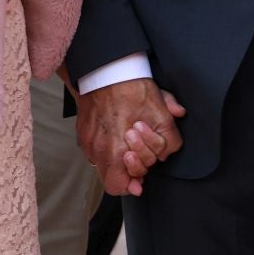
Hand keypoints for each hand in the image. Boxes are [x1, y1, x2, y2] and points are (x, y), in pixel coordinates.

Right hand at [74, 78, 185, 196]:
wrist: (106, 68)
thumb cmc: (130, 87)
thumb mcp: (159, 110)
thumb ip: (169, 134)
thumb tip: (170, 147)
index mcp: (116, 149)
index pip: (119, 186)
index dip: (132, 184)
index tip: (139, 180)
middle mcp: (98, 150)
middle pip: (111, 180)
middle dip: (128, 170)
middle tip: (137, 156)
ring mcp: (88, 142)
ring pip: (101, 166)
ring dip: (115, 161)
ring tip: (126, 145)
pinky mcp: (82, 132)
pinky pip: (93, 151)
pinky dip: (104, 148)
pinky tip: (114, 134)